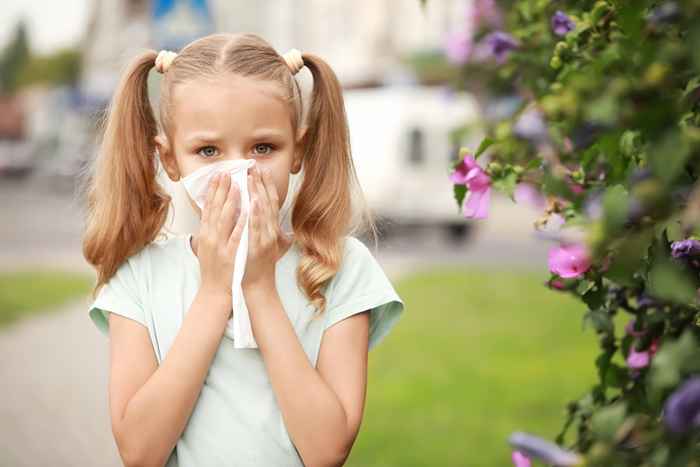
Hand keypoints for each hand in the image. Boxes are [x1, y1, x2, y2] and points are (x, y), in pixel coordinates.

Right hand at [197, 172, 247, 306]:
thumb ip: (211, 231)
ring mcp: (219, 246)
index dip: (213, 190)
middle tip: (226, 172)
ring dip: (230, 201)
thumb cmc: (215, 270)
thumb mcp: (208, 247)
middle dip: (221, 189)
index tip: (218, 175)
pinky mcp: (229, 254)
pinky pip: (236, 236)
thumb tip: (213, 214)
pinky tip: (247, 210)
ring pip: (224, 219)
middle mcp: (210, 237)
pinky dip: (241, 222)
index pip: (208, 208)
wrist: (215, 293)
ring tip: (237, 184)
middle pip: (215, 209)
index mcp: (205, 234)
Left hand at [242, 165, 290, 288]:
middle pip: (267, 202)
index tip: (260, 170)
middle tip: (255, 166)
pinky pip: (257, 228)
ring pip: (263, 212)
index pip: (270, 202)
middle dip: (261, 183)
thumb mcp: (266, 243)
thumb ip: (266, 228)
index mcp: (270, 228)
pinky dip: (256, 214)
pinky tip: (253, 201)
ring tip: (253, 177)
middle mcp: (271, 231)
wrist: (257, 285)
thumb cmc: (258, 265)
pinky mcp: (259, 247)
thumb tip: (264, 213)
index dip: (266, 185)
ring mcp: (266, 238)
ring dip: (259, 194)